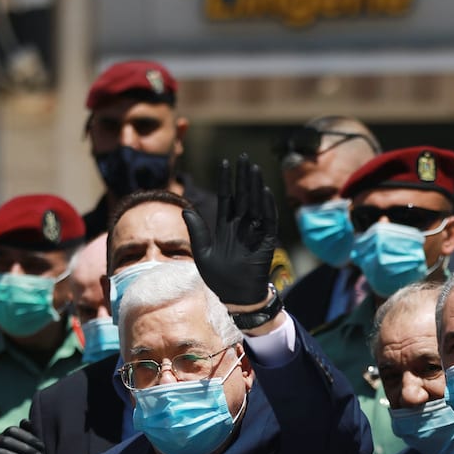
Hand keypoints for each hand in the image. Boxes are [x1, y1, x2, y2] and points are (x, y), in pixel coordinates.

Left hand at [184, 154, 278, 306]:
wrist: (234, 296)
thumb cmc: (217, 278)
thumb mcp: (202, 252)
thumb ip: (197, 230)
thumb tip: (185, 209)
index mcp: (225, 226)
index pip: (227, 197)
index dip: (225, 181)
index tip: (224, 163)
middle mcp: (241, 226)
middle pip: (243, 195)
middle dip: (243, 176)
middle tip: (244, 157)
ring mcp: (255, 232)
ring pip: (256, 203)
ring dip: (255, 186)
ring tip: (254, 167)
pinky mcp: (266, 242)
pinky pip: (268, 221)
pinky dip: (267, 207)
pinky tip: (264, 191)